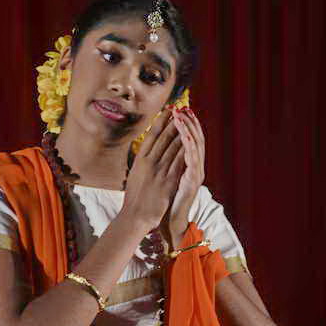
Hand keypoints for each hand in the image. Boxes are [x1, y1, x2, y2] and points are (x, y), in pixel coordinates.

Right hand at [122, 108, 185, 230]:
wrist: (135, 216)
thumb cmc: (134, 198)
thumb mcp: (135, 175)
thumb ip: (142, 163)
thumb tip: (146, 151)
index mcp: (139, 160)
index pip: (151, 136)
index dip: (160, 121)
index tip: (167, 110)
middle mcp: (148, 163)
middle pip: (162, 138)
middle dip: (172, 122)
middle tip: (180, 109)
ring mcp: (158, 171)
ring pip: (172, 147)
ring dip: (181, 132)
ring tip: (188, 120)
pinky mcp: (167, 181)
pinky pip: (178, 162)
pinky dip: (184, 150)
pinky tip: (191, 141)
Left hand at [163, 107, 204, 248]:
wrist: (170, 219)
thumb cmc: (166, 198)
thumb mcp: (167, 175)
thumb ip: (168, 160)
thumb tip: (161, 145)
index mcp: (189, 164)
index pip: (190, 138)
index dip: (187, 123)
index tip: (180, 108)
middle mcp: (196, 166)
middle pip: (197, 138)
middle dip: (189, 122)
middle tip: (183, 107)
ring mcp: (196, 173)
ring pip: (195, 146)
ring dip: (188, 129)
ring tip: (181, 116)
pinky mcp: (193, 180)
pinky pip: (192, 159)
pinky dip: (188, 145)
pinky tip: (183, 135)